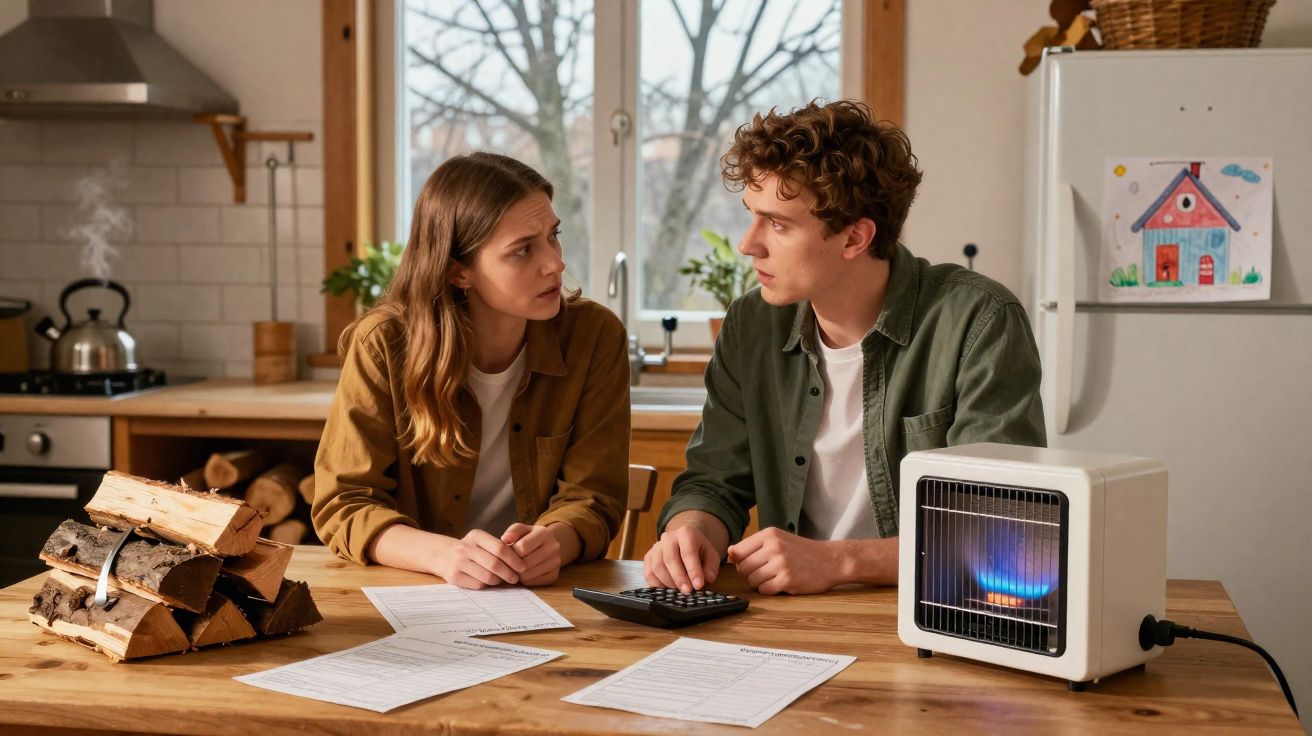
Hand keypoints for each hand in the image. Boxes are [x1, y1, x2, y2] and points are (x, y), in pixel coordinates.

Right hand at [435, 529, 526, 588]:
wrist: (444, 556)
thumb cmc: (472, 550)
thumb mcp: (483, 542)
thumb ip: (499, 547)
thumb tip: (521, 561)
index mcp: (476, 535)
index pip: (500, 548)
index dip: (514, 559)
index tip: (522, 567)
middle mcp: (465, 547)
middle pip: (494, 564)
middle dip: (509, 573)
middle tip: (516, 578)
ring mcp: (458, 562)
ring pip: (487, 577)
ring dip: (499, 581)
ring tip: (503, 580)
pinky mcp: (454, 577)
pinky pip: (478, 585)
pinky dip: (487, 585)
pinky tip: (489, 582)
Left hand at [501, 523, 562, 585]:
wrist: (547, 545)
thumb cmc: (528, 537)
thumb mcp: (520, 529)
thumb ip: (512, 531)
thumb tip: (505, 539)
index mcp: (544, 533)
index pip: (522, 547)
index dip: (510, 552)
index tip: (506, 552)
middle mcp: (553, 547)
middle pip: (525, 563)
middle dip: (513, 565)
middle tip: (507, 563)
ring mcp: (555, 562)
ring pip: (528, 575)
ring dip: (517, 574)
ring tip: (514, 567)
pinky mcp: (554, 575)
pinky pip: (532, 582)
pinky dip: (524, 580)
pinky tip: (523, 573)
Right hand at [644, 525, 719, 593]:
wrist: (684, 542)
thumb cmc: (698, 550)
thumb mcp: (711, 555)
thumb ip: (711, 566)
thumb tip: (708, 578)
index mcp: (686, 533)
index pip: (688, 552)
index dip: (693, 570)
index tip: (698, 585)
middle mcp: (668, 537)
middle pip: (670, 559)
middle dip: (679, 578)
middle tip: (687, 591)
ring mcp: (656, 547)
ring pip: (657, 567)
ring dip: (668, 582)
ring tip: (679, 590)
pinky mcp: (648, 556)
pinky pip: (649, 573)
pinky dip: (657, 585)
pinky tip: (667, 589)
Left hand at [727, 527, 842, 594]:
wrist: (831, 560)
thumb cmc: (802, 551)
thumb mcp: (778, 540)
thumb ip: (754, 546)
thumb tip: (729, 553)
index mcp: (769, 534)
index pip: (738, 551)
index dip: (740, 561)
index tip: (752, 564)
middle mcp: (773, 547)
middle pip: (743, 568)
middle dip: (750, 574)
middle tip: (765, 572)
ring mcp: (781, 563)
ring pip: (752, 580)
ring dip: (760, 583)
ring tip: (774, 577)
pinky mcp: (788, 580)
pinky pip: (764, 590)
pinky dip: (769, 590)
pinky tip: (781, 583)